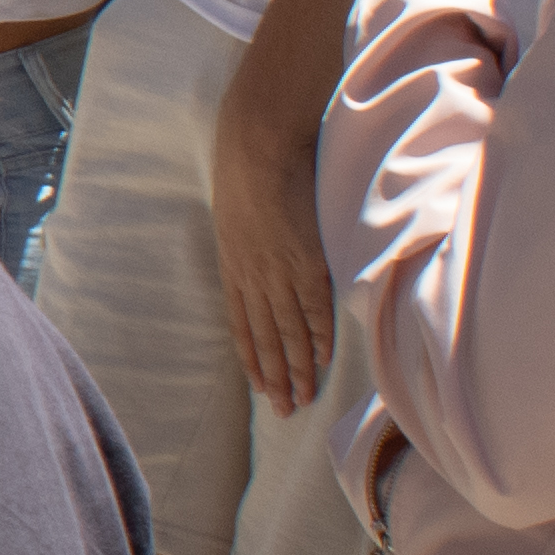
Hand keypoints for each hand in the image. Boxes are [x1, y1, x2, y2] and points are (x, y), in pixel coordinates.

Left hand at [208, 66, 341, 413]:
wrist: (257, 144)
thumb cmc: (244, 170)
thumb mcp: (234, 213)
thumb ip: (246, 242)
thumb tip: (257, 256)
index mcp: (233, 265)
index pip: (242, 325)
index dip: (253, 358)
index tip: (262, 388)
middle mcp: (253, 276)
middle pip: (265, 337)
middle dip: (275, 376)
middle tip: (286, 410)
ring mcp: (279, 271)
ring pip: (289, 331)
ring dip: (296, 367)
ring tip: (303, 397)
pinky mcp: (307, 260)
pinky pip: (314, 307)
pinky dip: (318, 334)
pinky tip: (322, 359)